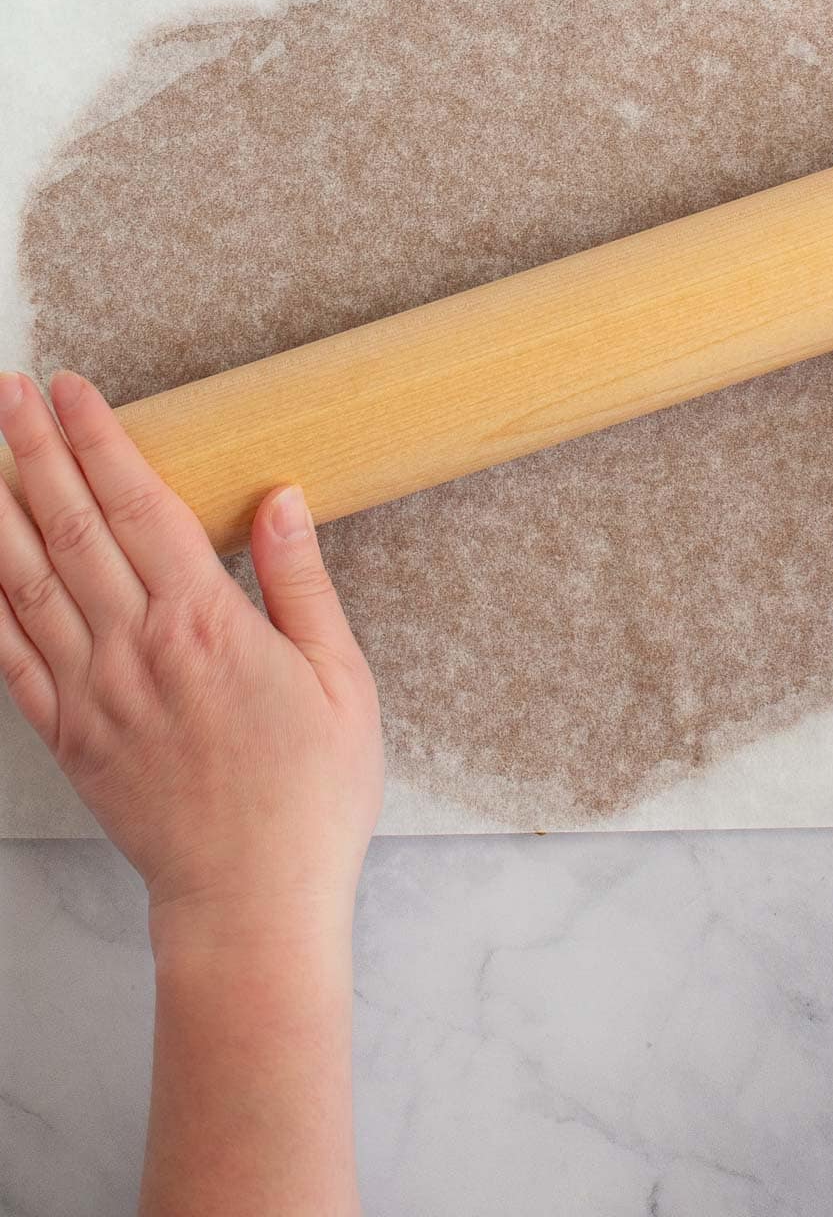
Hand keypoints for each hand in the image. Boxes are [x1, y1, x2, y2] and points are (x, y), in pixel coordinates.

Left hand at [0, 371, 382, 958]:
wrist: (250, 902)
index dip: (100, 440)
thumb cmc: (309, 794)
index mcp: (205, 624)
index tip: (72, 389)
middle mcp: (135, 647)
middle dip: (32, 448)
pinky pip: (8, 654)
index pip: (138, 505)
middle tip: (7, 392)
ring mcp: (91, 692)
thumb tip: (281, 499)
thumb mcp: (341, 678)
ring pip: (25, 580)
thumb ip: (300, 582)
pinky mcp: (68, 734)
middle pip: (69, 525)